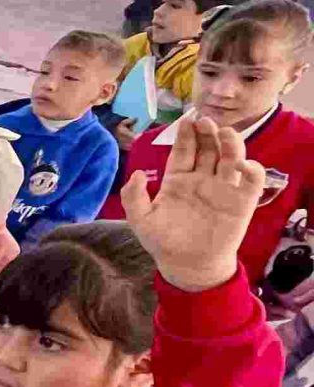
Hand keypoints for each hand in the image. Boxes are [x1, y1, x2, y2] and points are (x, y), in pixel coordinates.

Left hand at [120, 113, 267, 290]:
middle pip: (208, 148)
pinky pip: (251, 180)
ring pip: (230, 158)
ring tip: (225, 133)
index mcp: (178, 179)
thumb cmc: (163, 243)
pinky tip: (243, 164)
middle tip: (206, 121)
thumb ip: (134, 197)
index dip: (186, 135)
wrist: (188, 267)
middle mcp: (202, 179)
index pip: (184, 150)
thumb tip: (137, 173)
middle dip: (208, 133)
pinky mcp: (242, 202)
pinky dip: (252, 169)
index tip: (187, 120)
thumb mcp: (141, 220)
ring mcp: (223, 188)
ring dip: (230, 143)